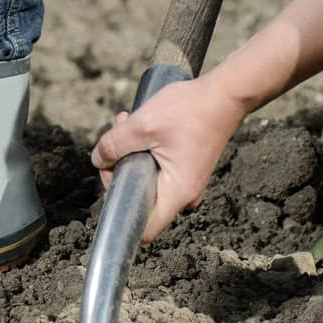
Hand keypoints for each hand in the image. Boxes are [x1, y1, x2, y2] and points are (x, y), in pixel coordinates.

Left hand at [91, 74, 247, 240]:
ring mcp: (186, 182)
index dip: (121, 209)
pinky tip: (139, 126)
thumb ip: (114, 145)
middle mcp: (184, 195)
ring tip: (126, 123)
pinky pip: (157, 168)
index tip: (111, 176)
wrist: (224, 95)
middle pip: (140, 198)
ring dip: (130, 153)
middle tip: (115, 138)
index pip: (144, 228)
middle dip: (120, 168)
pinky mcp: (186, 168)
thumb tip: (98, 159)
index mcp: (176, 193)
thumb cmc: (190, 111)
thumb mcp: (143, 125)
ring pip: (146, 178)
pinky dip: (144, 149)